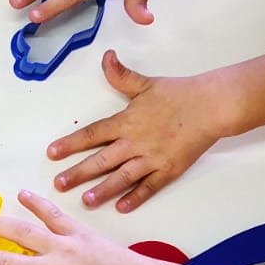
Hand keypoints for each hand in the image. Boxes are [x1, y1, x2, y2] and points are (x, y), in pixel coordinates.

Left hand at [47, 51, 226, 212]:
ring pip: (122, 177)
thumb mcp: (145, 83)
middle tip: (59, 184)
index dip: (71, 144)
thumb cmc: (179, 94)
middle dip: (78, 173)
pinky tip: (122, 207)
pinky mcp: (169, 169)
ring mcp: (152, 158)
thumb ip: (121, 75)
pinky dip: (136, 197)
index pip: (92, 134)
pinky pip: (150, 187)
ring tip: (85, 201)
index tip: (52, 153)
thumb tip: (106, 57)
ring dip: (102, 190)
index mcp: (126, 121)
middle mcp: (135, 142)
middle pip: (101, 160)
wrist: (211, 106)